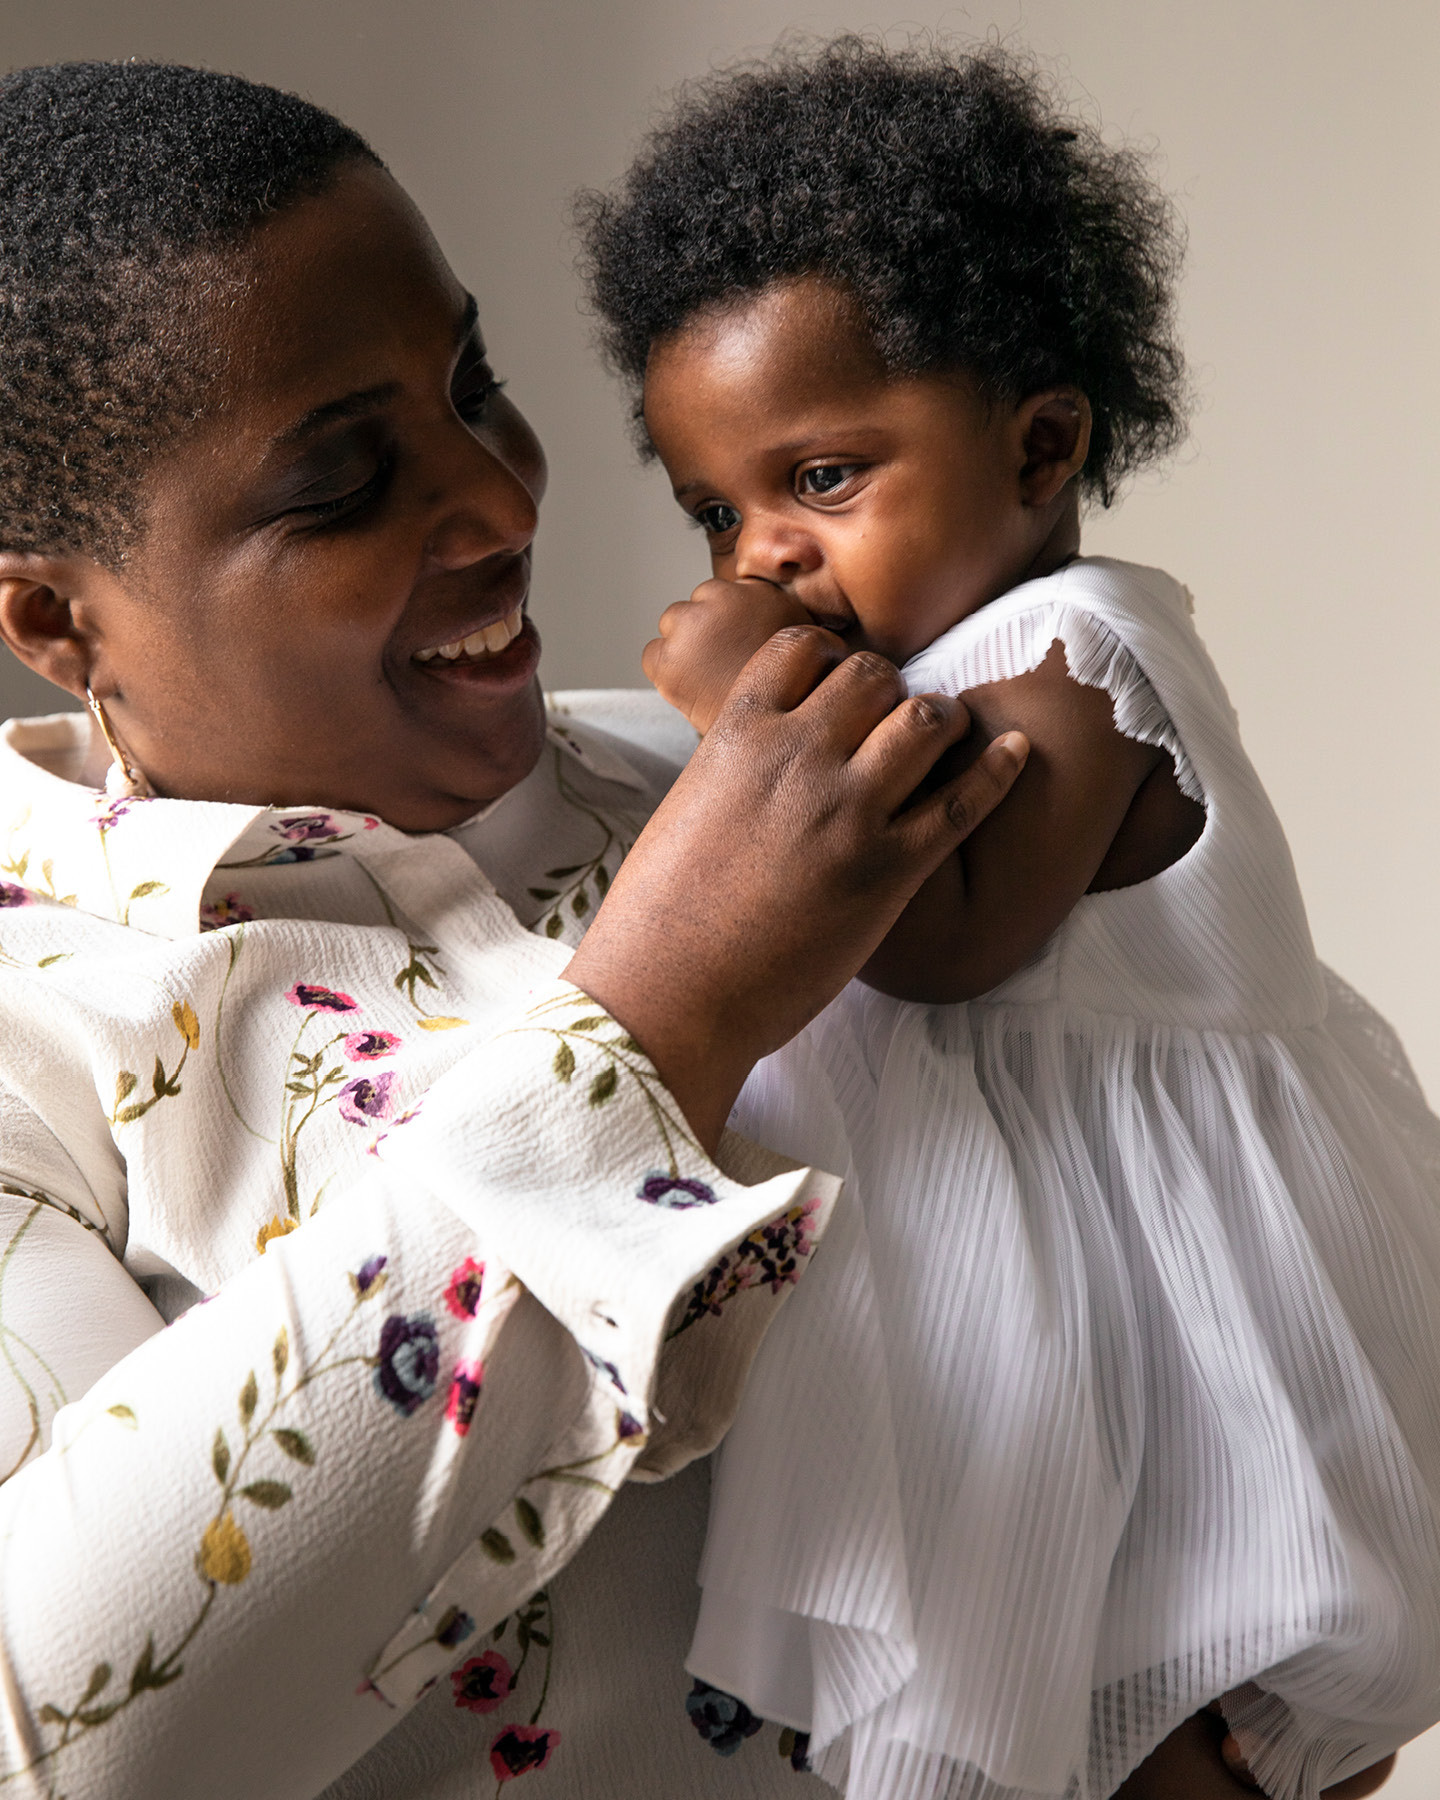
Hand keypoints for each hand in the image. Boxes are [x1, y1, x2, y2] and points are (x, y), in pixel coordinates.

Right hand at [567, 625, 1027, 1150]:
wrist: (667, 995)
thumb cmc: (658, 918)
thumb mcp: (684, 809)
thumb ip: (733, 770)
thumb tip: (762, 762)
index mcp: (737, 736)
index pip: (801, 648)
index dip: (831, 657)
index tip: (840, 680)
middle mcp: (797, 757)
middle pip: (873, 676)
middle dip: (890, 689)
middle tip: (894, 718)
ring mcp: (846, 812)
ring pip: (925, 720)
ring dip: (941, 719)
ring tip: (944, 736)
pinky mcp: (887, 872)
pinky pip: (962, 804)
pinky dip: (998, 770)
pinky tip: (1017, 751)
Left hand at [642, 576, 812, 732]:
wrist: (774, 731)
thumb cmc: (793, 693)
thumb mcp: (800, 636)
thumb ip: (773, 612)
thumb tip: (756, 603)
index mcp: (754, 592)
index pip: (718, 593)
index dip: (722, 621)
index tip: (731, 644)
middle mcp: (720, 602)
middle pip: (692, 608)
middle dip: (699, 630)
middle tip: (718, 663)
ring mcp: (689, 628)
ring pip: (671, 626)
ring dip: (681, 647)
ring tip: (705, 678)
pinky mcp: (667, 658)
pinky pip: (653, 655)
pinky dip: (663, 670)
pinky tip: (688, 687)